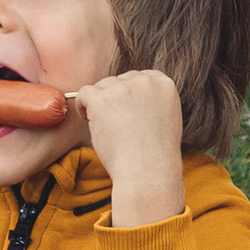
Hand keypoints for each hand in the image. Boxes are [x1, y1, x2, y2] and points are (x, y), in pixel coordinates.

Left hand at [69, 67, 184, 228]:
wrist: (148, 172)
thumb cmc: (156, 154)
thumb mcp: (166, 118)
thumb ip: (151, 100)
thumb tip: (127, 96)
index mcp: (164, 84)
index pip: (139, 77)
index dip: (130, 97)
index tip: (130, 116)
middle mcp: (145, 81)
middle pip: (119, 80)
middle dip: (115, 100)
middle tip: (119, 127)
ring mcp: (122, 88)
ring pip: (101, 87)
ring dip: (100, 105)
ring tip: (111, 130)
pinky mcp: (101, 99)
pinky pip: (84, 93)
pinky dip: (83, 107)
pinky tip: (93, 123)